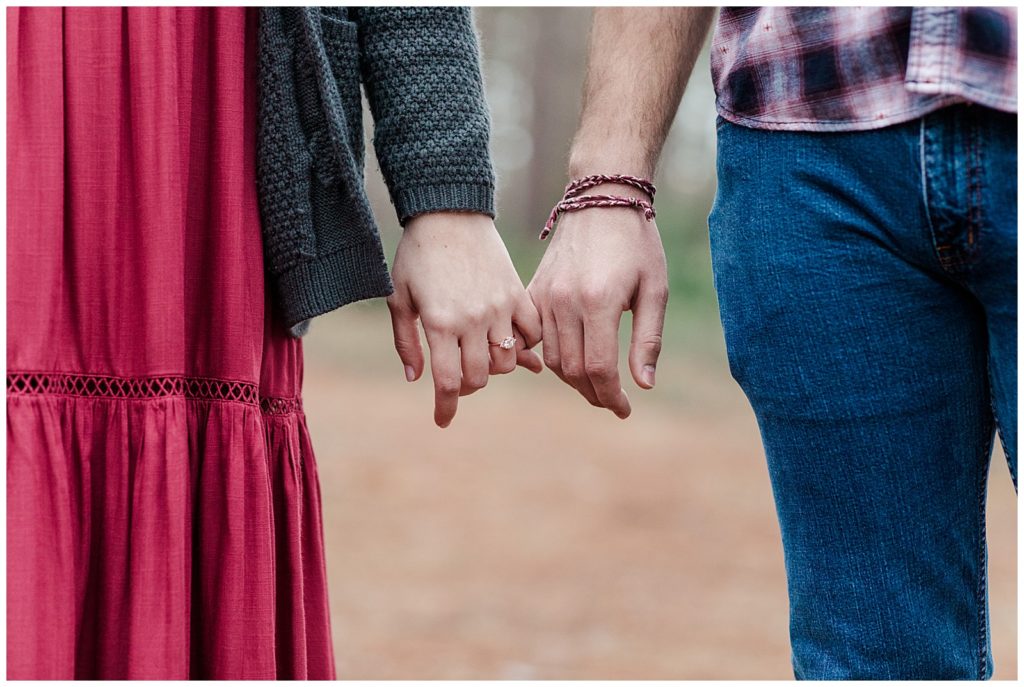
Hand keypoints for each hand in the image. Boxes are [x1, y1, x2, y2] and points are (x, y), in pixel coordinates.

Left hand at [388, 212, 542, 427]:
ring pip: (507, 361)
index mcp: (440, 323)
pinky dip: (525, 345)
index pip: (449, 382)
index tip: (442, 420)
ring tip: (482, 356)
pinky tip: (512, 342)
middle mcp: (472, 320)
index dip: (446, 407)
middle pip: (480, 377)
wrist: (449, 212)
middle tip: (458, 377)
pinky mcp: (517, 293)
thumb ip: (405, 341)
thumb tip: (416, 379)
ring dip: (494, 367)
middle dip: (468, 385)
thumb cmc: (417, 255)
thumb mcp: (399, 298)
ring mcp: (499, 307)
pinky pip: (532, 333)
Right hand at [527, 188, 668, 417]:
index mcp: (598, 301)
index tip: (625, 409)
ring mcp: (544, 296)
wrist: (601, 199)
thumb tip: (642, 385)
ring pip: (552, 359)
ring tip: (597, 385)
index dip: (612, 396)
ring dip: (574, 380)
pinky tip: (573, 362)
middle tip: (613, 402)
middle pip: (573, 370)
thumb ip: (647, 340)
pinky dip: (553, 357)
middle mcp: (565, 301)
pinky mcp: (533, 291)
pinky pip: (536, 338)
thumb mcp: (654, 290)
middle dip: (594, 393)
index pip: (599, 368)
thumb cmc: (637, 243)